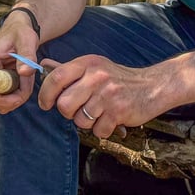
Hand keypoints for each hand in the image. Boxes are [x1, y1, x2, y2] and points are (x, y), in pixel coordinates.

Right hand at [0, 17, 40, 112]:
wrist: (16, 29)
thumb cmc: (20, 32)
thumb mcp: (27, 39)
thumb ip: (27, 55)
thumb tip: (24, 72)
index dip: (1, 99)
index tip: (20, 96)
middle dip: (9, 101)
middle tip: (26, 91)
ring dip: (11, 100)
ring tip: (25, 84)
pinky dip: (11, 97)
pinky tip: (20, 85)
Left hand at [38, 54, 166, 138]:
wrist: (151, 86)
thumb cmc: (117, 78)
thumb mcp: (94, 67)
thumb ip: (68, 69)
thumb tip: (42, 65)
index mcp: (87, 63)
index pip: (56, 77)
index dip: (46, 93)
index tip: (45, 104)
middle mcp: (97, 76)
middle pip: (64, 104)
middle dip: (68, 113)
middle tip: (78, 110)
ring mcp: (108, 94)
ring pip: (80, 120)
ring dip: (87, 122)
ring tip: (98, 112)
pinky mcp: (118, 112)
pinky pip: (98, 131)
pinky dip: (103, 130)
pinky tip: (110, 119)